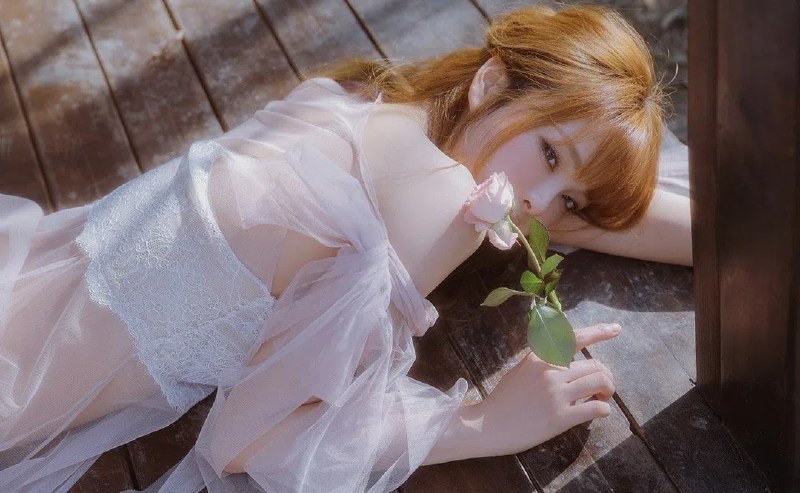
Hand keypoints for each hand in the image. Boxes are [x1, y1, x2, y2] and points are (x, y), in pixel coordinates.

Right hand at [475, 323, 619, 456]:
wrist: (487, 426)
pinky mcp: (561, 417)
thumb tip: (565, 362)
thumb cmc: (503, 400)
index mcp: (540, 358)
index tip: (616, 329)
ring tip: (602, 397)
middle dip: (606, 376)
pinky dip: (604, 409)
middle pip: (595, 365)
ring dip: (608, 390)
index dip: (599, 332)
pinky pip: (596, 408)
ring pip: (600, 382)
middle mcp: (550, 372)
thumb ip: (542, 363)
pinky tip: (598, 412)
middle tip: (602, 387)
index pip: (574, 339)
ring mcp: (556, 394)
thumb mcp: (520, 370)